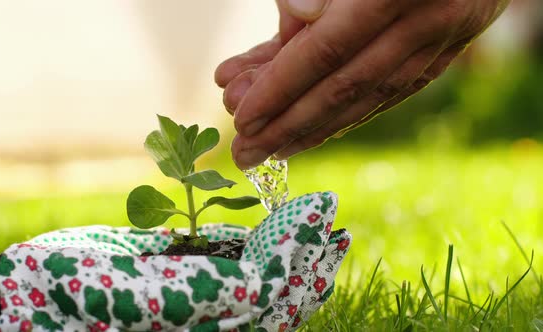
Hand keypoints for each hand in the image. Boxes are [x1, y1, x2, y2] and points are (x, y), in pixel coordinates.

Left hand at [215, 0, 510, 168]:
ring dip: (316, 129)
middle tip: (244, 152)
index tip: (243, 119)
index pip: (326, 50)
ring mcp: (444, 36)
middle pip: (344, 87)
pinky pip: (395, 89)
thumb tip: (298, 15)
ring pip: (370, 96)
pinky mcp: (450, 47)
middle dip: (288, 125)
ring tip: (271, 150)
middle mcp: (427, 19)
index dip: (280, 88)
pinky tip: (316, 129)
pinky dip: (352, 112)